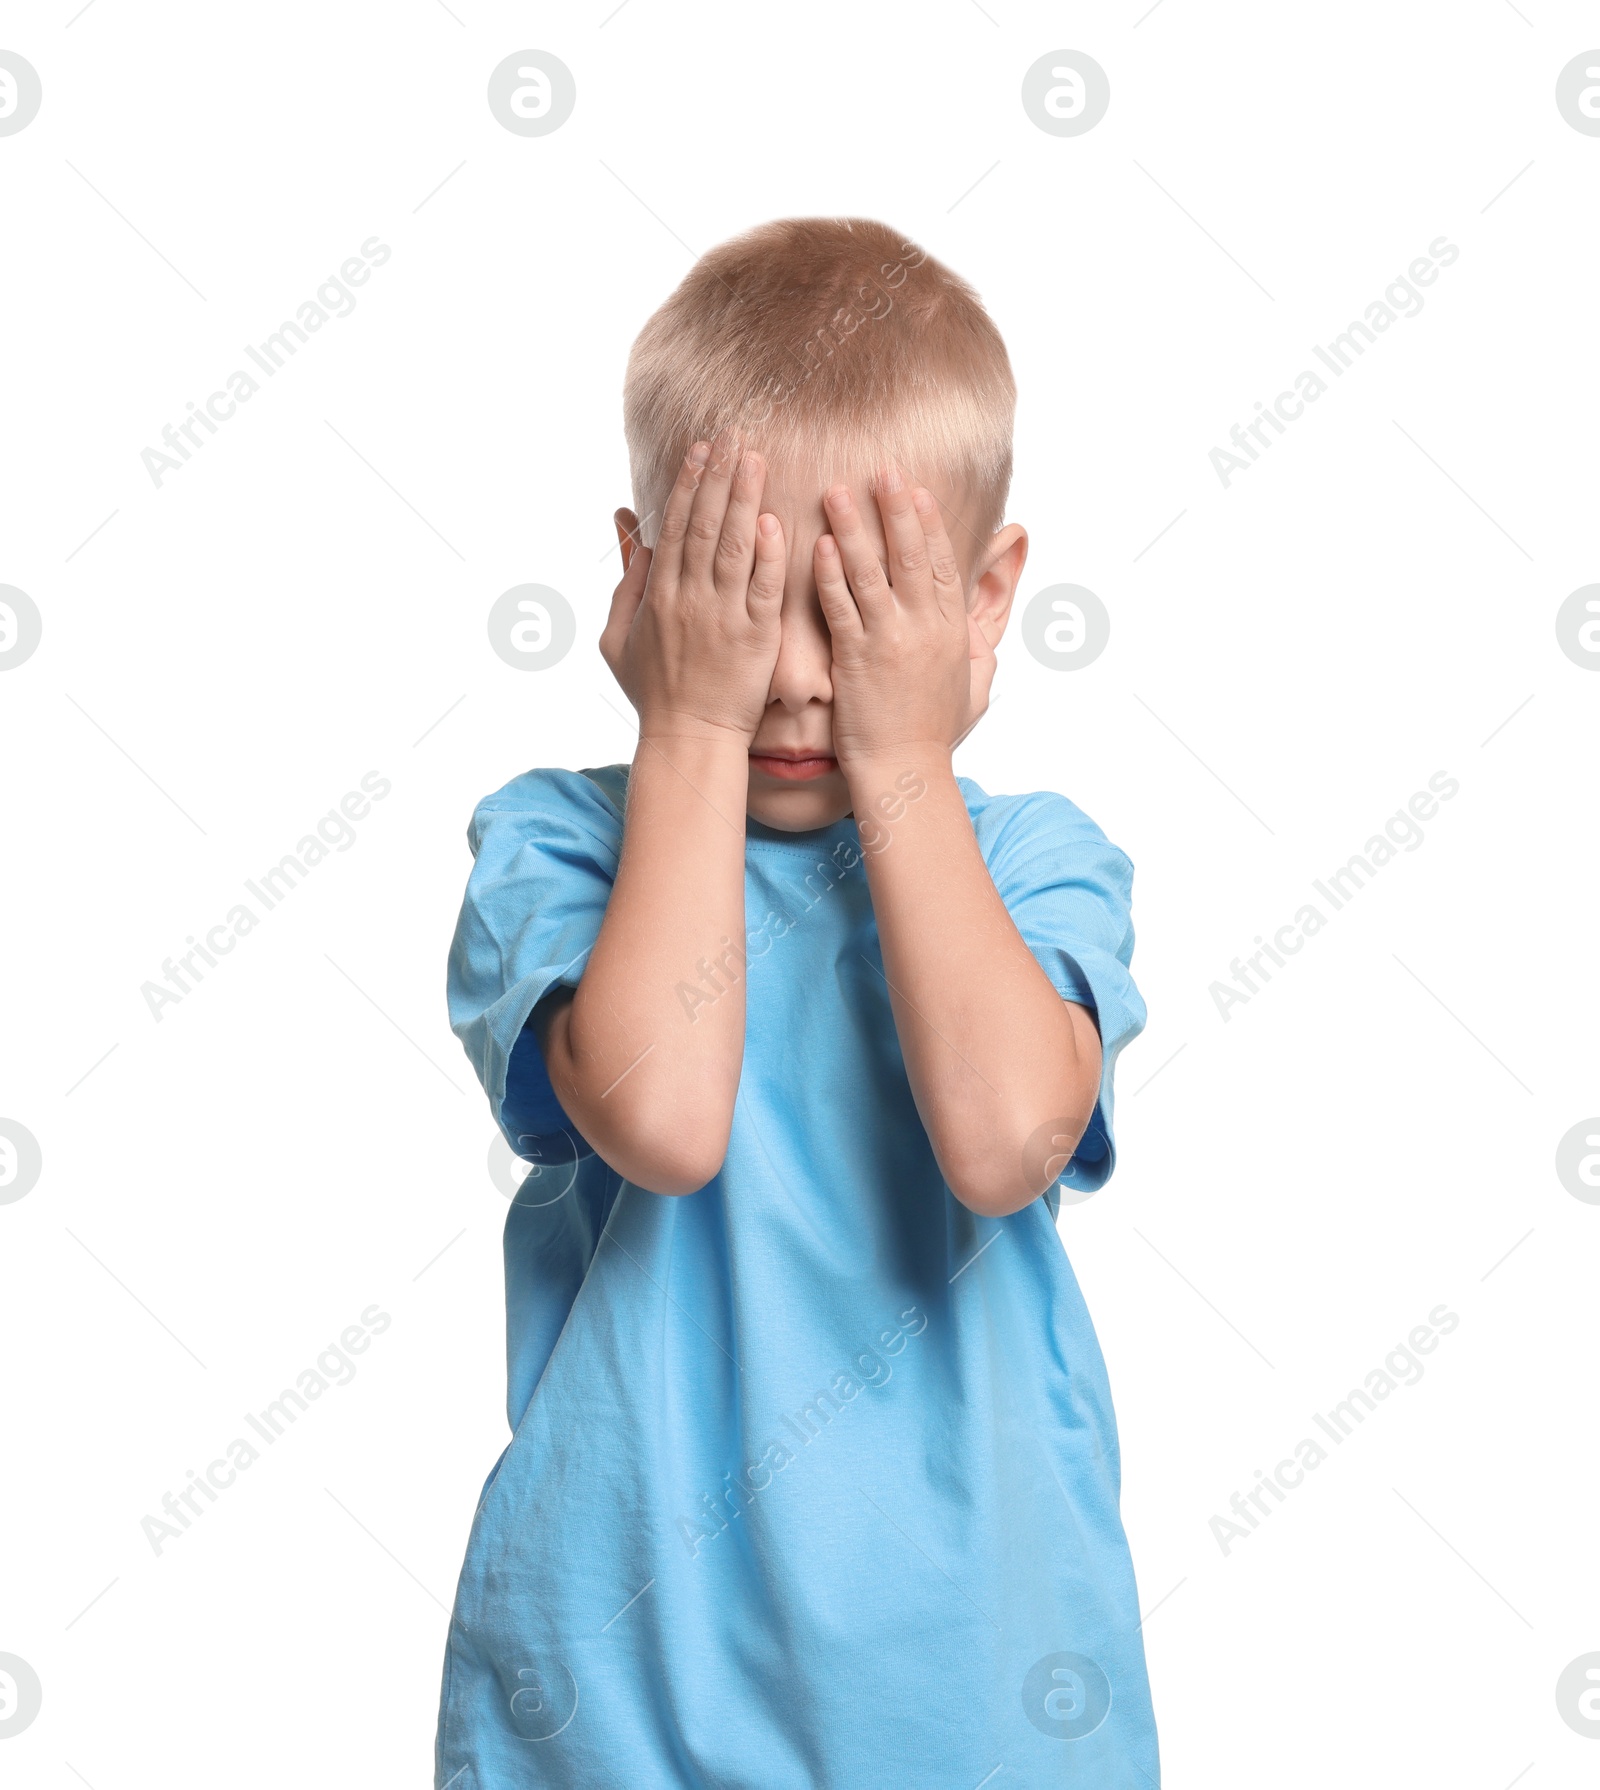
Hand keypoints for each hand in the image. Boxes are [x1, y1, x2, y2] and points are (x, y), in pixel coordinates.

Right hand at [601, 430, 785, 742]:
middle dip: (719, 475)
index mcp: (659, 594)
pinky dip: (768, 555)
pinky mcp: (755, 638)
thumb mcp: (618, 636)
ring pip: (735, 547)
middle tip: (734, 434)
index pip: (676, 526)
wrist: (688, 739)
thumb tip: (626, 528)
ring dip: (745, 499)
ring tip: (755, 458)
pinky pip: (763, 589)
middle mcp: (689, 598)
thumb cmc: (655, 692)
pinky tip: (773, 521)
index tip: (701, 447)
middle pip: (705, 524)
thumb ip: (625, 580)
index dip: (689, 483)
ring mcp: (723, 617)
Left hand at [812, 468, 972, 775]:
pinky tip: (821, 545)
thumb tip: (982, 632)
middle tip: (883, 469)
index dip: (929, 523)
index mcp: (952, 631)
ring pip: (873, 573)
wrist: (905, 772)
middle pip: (913, 555)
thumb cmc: (932, 736)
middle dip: (897, 509)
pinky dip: (831, 574)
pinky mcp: (857, 660)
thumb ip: (978, 652)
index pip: (944, 564)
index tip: (917, 489)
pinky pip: (842, 607)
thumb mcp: (973, 689)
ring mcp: (890, 642)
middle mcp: (924, 629)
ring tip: (836, 491)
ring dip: (855, 528)